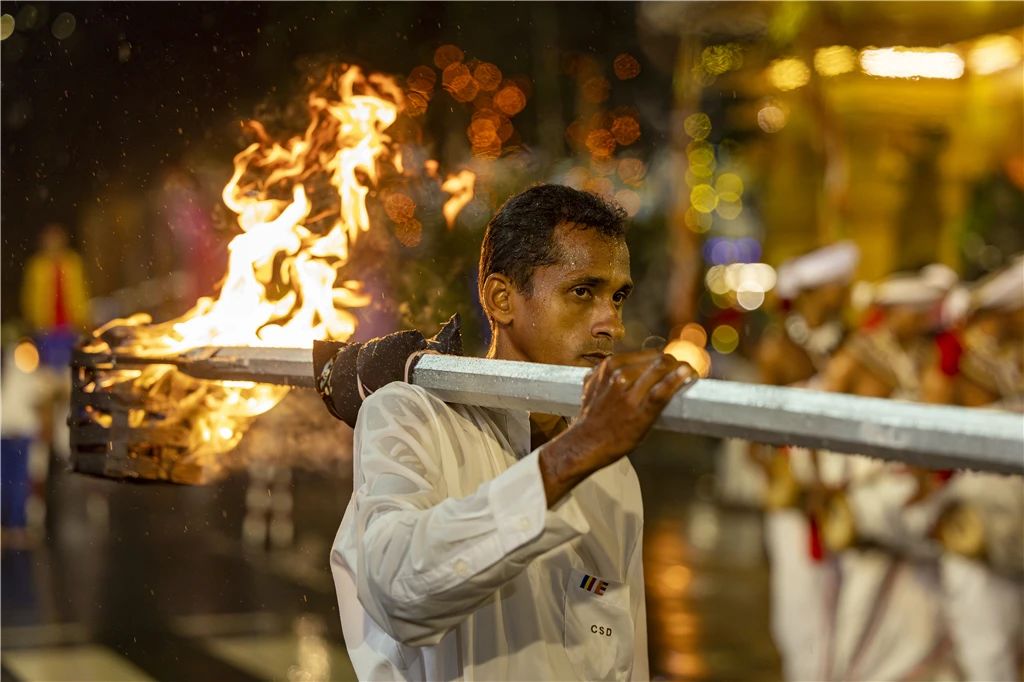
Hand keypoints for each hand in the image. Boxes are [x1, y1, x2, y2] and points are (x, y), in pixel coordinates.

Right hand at [538, 350, 695, 505]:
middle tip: (687, 373)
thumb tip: (623, 364)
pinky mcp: (640, 411)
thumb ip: (608, 372)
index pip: (649, 354)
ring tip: (692, 376)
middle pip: (659, 359)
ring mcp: (630, 392)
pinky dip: (677, 380)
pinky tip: (689, 376)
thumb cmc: (592, 417)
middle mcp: (620, 375)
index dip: (665, 359)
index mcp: (610, 366)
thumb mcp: (594, 386)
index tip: (675, 367)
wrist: (585, 443)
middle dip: (676, 364)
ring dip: (683, 370)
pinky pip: (662, 391)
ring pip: (663, 368)